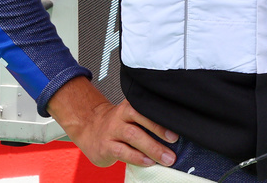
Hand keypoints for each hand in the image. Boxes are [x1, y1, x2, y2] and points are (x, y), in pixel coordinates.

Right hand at [48, 77, 177, 167]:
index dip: (163, 113)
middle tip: (175, 140)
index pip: (148, 105)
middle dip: (160, 130)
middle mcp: (121, 114)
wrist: (88, 128)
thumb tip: (176, 133)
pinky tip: (149, 162)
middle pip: (142, 118)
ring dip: (152, 147)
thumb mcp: (132, 116)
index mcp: (131, 104)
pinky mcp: (105, 146)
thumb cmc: (118, 124)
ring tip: (166, 157)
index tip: (179, 122)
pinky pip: (122, 151)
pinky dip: (137, 158)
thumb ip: (148, 120)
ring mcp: (111, 130)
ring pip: (133, 135)